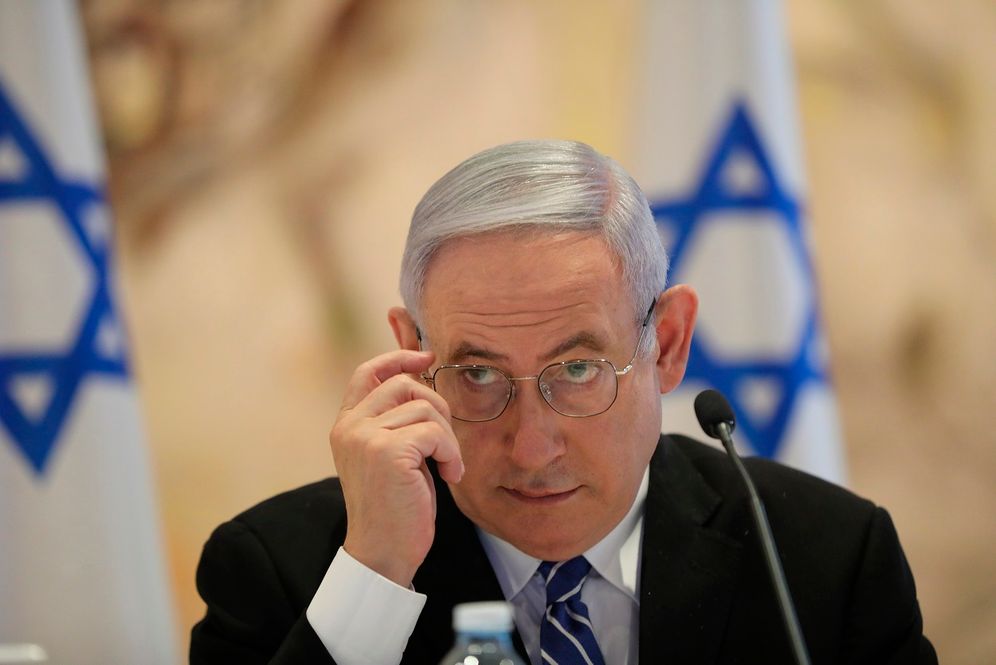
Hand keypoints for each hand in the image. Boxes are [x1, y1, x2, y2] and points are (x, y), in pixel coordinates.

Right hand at [330, 349, 463, 586]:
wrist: (383, 553)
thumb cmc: (394, 507)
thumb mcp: (389, 455)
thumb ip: (394, 421)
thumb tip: (421, 380)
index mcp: (346, 425)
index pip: (367, 372)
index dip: (398, 357)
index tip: (426, 356)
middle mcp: (350, 427)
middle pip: (405, 383)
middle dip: (438, 406)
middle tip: (446, 441)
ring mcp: (365, 437)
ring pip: (426, 408)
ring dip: (448, 437)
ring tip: (447, 466)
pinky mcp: (387, 452)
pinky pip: (435, 432)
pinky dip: (451, 452)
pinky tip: (449, 475)